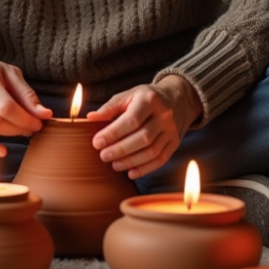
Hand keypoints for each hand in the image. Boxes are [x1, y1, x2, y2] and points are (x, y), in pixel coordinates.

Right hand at [0, 44, 51, 157]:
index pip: (6, 106)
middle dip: (19, 128)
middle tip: (31, 127)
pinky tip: (1, 151)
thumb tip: (45, 115)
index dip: (25, 119)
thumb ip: (27, 94)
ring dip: (9, 134)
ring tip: (21, 130)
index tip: (39, 122)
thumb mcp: (9, 72)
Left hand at [87, 75, 201, 179]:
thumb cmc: (146, 97)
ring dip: (131, 161)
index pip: (131, 120)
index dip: (113, 133)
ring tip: (114, 165)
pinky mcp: (175, 142)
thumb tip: (90, 118)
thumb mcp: (129, 95)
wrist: (178, 98)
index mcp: (150, 100)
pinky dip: (145, 169)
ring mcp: (172, 130)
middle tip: (103, 156)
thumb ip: (110, 107)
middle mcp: (164, 115)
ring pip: (152, 151)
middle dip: (120, 150)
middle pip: (143, 138)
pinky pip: (161, 159)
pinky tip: (131, 173)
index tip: (97, 142)